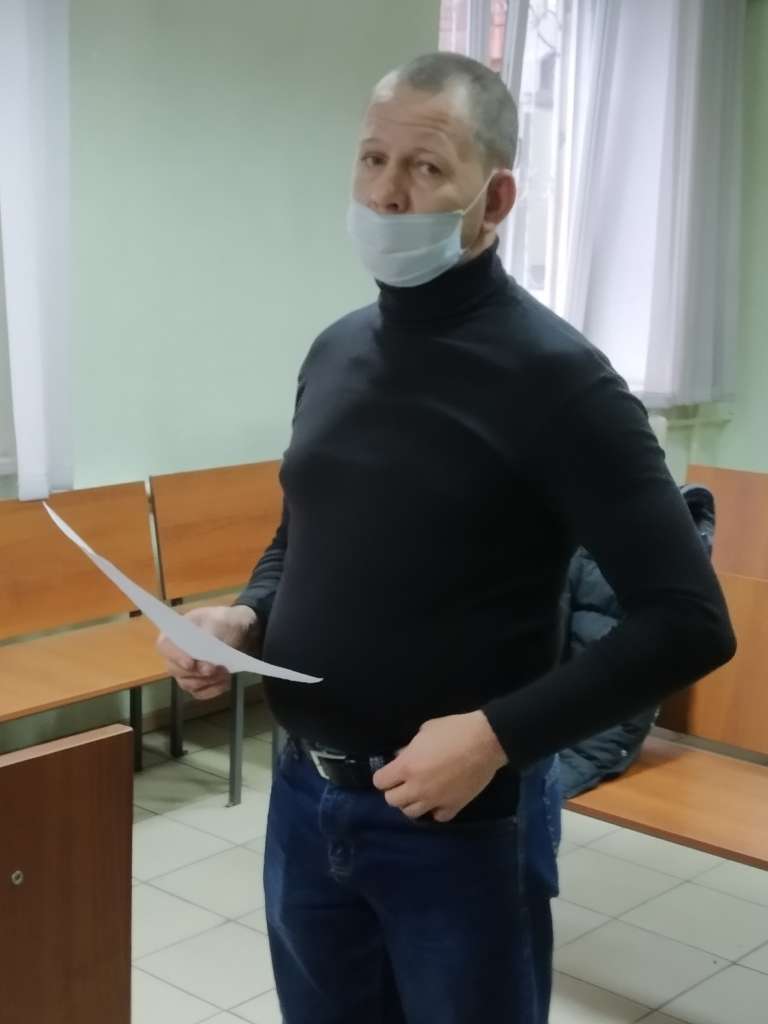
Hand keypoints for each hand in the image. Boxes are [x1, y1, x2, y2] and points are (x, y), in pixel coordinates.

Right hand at [156, 605, 259, 700]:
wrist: (236, 632)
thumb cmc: (221, 623)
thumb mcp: (218, 621)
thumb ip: (209, 635)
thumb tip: (205, 654)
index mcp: (174, 634)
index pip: (165, 647)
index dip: (176, 656)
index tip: (191, 663)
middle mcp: (174, 656)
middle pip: (175, 670)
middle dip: (197, 672)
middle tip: (215, 668)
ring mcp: (184, 673)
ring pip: (188, 684)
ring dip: (208, 680)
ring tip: (225, 671)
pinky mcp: (196, 684)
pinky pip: (200, 693)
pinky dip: (214, 689)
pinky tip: (226, 681)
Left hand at [373, 711, 507, 822]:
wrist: (485, 741)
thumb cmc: (453, 730)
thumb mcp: (425, 731)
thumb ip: (409, 747)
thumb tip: (401, 756)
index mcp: (406, 766)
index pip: (380, 782)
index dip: (384, 776)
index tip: (391, 770)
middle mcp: (417, 788)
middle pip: (392, 801)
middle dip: (395, 790)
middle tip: (404, 781)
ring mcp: (435, 800)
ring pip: (411, 813)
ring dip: (412, 802)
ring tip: (420, 792)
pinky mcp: (454, 806)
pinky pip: (437, 817)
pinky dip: (435, 810)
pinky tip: (439, 799)